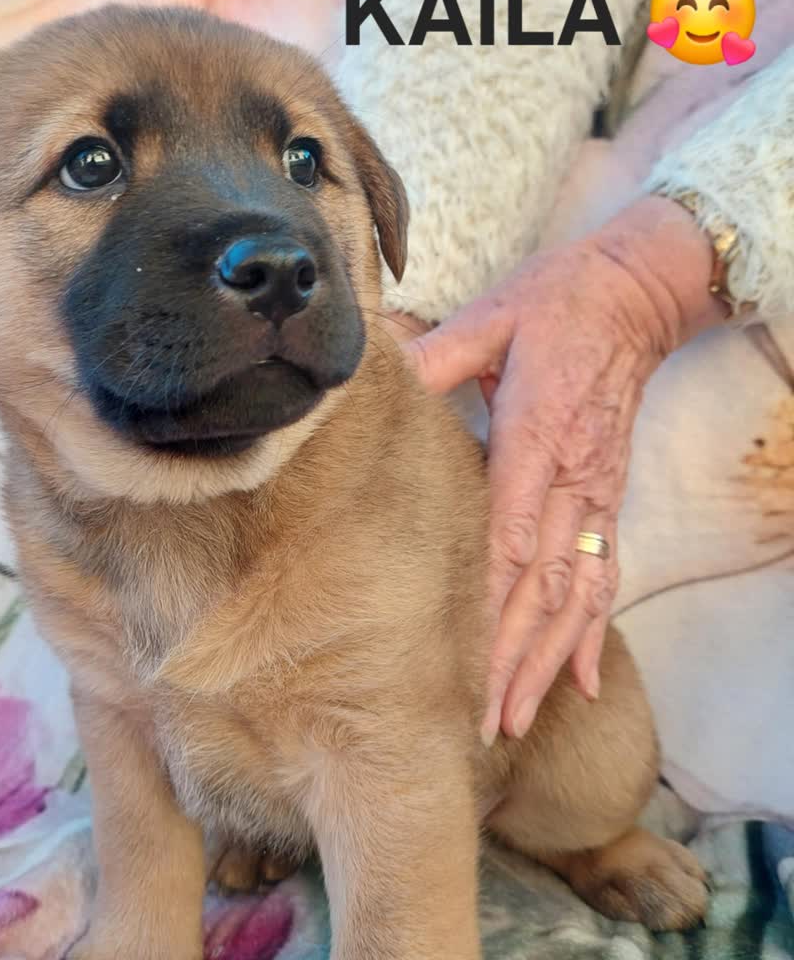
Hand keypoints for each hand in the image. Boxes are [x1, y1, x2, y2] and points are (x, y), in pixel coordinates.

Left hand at [402, 196, 725, 743]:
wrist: (634, 293)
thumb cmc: (557, 304)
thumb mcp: (492, 317)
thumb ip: (436, 356)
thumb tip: (378, 376)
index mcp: (537, 433)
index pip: (510, 530)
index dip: (488, 596)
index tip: (463, 654)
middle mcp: (573, 477)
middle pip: (543, 581)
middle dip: (513, 655)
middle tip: (483, 720)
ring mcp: (598, 494)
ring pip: (577, 592)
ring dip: (547, 659)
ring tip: (517, 718)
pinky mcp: (609, 498)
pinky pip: (607, 574)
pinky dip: (593, 631)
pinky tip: (583, 683)